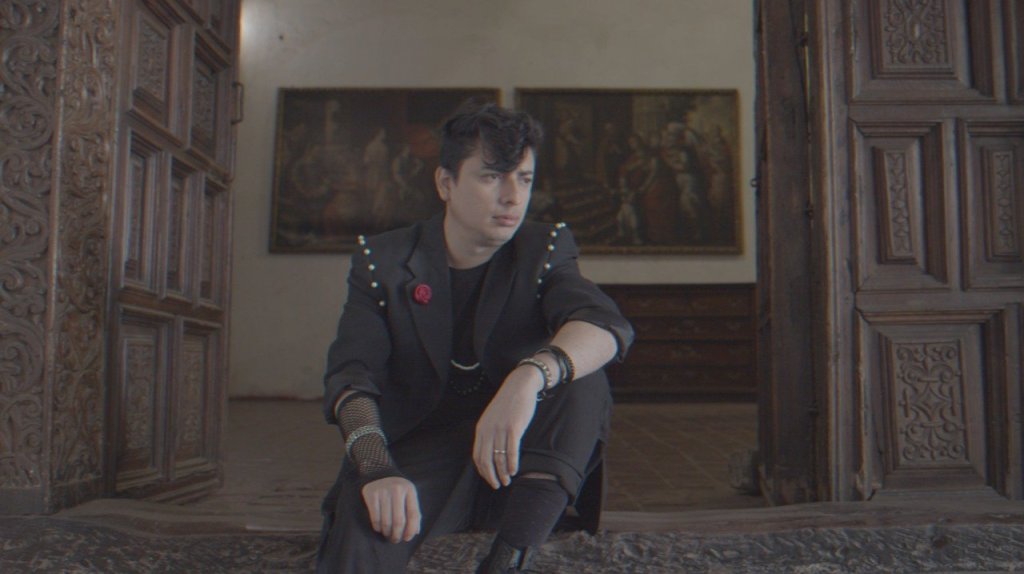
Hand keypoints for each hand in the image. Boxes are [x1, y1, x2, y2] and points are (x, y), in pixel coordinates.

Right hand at [361, 476, 420, 542]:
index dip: (411, 530)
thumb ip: (414, 511)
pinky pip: (375, 517)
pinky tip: (379, 529)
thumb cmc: (397, 489)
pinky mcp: (371, 494)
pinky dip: (377, 527)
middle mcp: (398, 489)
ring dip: (387, 532)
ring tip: (387, 535)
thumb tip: (415, 532)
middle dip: (397, 534)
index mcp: (410, 490)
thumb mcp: (408, 495)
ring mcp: (384, 491)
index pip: (414, 514)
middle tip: (395, 540)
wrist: (379, 472)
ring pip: (386, 521)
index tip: (407, 538)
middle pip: (399, 520)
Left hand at [473, 365, 542, 488]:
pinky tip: (514, 470)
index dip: (483, 471)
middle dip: (491, 476)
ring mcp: (501, 429)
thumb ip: (489, 434)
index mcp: (481, 429)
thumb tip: (490, 454)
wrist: (519, 386)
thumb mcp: (492, 418)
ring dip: (503, 472)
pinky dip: (512, 463)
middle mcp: (488, 430)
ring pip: (499, 457)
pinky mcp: (514, 427)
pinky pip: (512, 450)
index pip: (477, 456)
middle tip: (497, 485)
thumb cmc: (507, 404)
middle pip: (486, 460)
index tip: (489, 479)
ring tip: (507, 481)